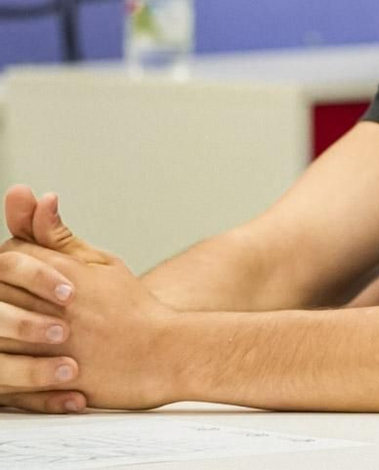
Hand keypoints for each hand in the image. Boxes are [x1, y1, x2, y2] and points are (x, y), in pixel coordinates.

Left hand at [0, 185, 176, 410]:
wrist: (164, 354)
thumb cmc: (133, 309)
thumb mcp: (101, 264)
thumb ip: (60, 236)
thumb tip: (39, 197)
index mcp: (64, 274)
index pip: (10, 255)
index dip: (13, 262)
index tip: (23, 271)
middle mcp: (52, 307)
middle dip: (4, 293)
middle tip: (23, 299)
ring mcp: (48, 346)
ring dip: (3, 328)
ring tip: (23, 327)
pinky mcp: (47, 379)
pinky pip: (7, 374)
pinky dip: (7, 366)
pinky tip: (18, 356)